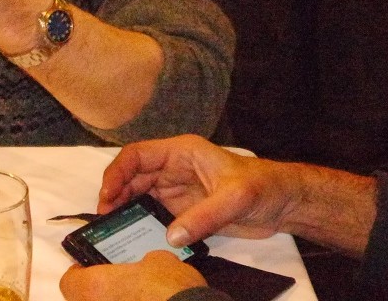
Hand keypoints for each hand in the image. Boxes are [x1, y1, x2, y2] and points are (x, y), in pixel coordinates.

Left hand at [59, 252, 206, 300]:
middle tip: (119, 288)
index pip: (69, 280)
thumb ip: (144, 262)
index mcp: (93, 288)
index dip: (81, 273)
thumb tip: (147, 265)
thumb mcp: (159, 261)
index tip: (95, 268)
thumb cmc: (169, 289)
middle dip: (99, 295)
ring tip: (136, 299)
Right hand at [97, 135, 298, 246]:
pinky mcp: (181, 209)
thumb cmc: (262, 187)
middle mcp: (172, 167)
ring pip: (138, 194)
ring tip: (112, 227)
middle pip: (132, 176)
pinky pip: (153, 213)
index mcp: (181, 151)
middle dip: (115, 193)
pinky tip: (132, 234)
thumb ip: (204, 217)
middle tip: (104, 218)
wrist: (283, 202)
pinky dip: (140, 222)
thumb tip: (171, 236)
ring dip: (124, 208)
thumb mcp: (235, 198)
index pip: (138, 155)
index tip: (107, 195)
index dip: (118, 172)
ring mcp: (175, 189)